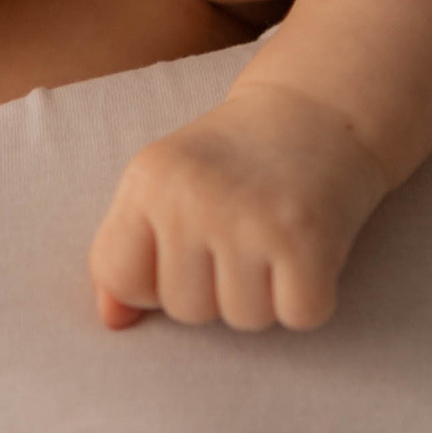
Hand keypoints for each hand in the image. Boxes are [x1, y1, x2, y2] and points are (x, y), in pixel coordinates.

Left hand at [87, 75, 390, 334]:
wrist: (320, 111)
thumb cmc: (236, 161)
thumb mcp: (168, 185)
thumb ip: (129, 252)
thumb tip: (112, 321)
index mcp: (150, 178)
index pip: (120, 278)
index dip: (153, 281)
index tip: (186, 249)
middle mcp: (194, 196)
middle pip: (184, 310)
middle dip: (216, 289)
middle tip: (243, 232)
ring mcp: (250, 219)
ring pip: (243, 320)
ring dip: (265, 295)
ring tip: (273, 239)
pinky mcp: (306, 240)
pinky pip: (297, 316)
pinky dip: (309, 297)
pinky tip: (306, 251)